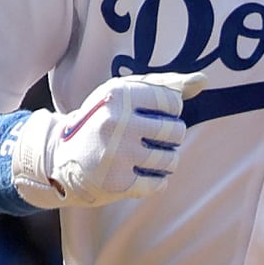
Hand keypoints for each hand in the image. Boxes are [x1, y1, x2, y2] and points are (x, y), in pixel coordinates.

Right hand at [12, 72, 206, 208]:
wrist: (60, 159)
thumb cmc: (102, 121)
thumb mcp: (124, 94)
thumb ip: (164, 85)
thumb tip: (203, 80)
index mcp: (118, 94)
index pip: (172, 102)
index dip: (169, 111)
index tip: (153, 115)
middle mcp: (117, 122)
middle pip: (176, 131)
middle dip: (171, 136)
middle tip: (152, 137)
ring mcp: (118, 154)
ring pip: (172, 159)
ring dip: (165, 160)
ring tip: (147, 155)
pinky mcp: (118, 182)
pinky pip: (160, 184)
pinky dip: (156, 180)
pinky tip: (142, 173)